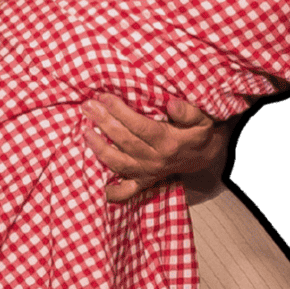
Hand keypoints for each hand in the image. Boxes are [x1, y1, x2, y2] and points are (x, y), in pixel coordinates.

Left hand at [82, 96, 233, 203]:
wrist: (204, 155)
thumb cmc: (199, 131)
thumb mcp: (202, 118)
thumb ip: (189, 111)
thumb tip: (172, 105)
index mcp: (168, 143)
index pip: (139, 126)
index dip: (119, 111)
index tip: (104, 97)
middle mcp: (156, 160)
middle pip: (125, 141)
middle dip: (104, 122)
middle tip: (87, 106)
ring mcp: (148, 173)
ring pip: (118, 163)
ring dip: (99, 148)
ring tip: (85, 131)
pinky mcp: (144, 181)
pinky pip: (125, 191)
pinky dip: (109, 191)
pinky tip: (94, 181)